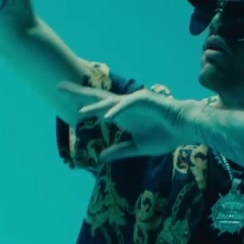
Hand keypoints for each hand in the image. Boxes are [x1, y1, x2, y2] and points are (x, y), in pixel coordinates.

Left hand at [57, 82, 198, 161]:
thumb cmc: (165, 135)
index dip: (80, 104)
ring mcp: (134, 103)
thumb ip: (120, 151)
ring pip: (110, 102)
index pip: (96, 107)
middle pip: (97, 97)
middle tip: (57, 87)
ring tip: (81, 111)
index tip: (62, 101)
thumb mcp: (138, 148)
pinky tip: (108, 117)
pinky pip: (128, 105)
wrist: (186, 129)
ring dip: (95, 106)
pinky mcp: (145, 101)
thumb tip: (100, 157)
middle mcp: (124, 107)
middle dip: (78, 93)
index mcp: (121, 116)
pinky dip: (117, 110)